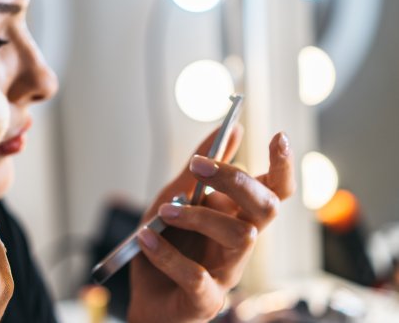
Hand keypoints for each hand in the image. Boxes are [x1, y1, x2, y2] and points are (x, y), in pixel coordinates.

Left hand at [127, 127, 294, 322]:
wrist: (145, 298)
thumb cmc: (164, 245)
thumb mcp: (172, 198)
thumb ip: (198, 168)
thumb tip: (232, 128)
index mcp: (238, 217)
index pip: (275, 190)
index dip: (283, 166)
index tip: (278, 136)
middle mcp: (241, 244)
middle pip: (266, 208)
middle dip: (237, 180)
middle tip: (198, 166)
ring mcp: (228, 273)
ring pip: (241, 237)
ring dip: (199, 216)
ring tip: (164, 211)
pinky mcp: (207, 300)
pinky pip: (196, 276)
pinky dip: (167, 253)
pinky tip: (146, 237)